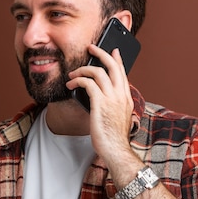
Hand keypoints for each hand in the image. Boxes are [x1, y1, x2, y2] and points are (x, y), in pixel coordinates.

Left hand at [66, 44, 135, 165]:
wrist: (116, 150)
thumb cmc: (114, 138)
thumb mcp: (117, 118)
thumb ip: (112, 105)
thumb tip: (98, 95)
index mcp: (126, 98)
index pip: (123, 73)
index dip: (117, 59)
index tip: (113, 50)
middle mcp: (121, 95)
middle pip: (112, 66)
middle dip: (101, 53)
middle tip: (91, 48)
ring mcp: (112, 98)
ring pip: (98, 72)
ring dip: (82, 69)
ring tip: (72, 74)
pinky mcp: (100, 103)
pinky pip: (87, 83)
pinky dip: (77, 81)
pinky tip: (70, 85)